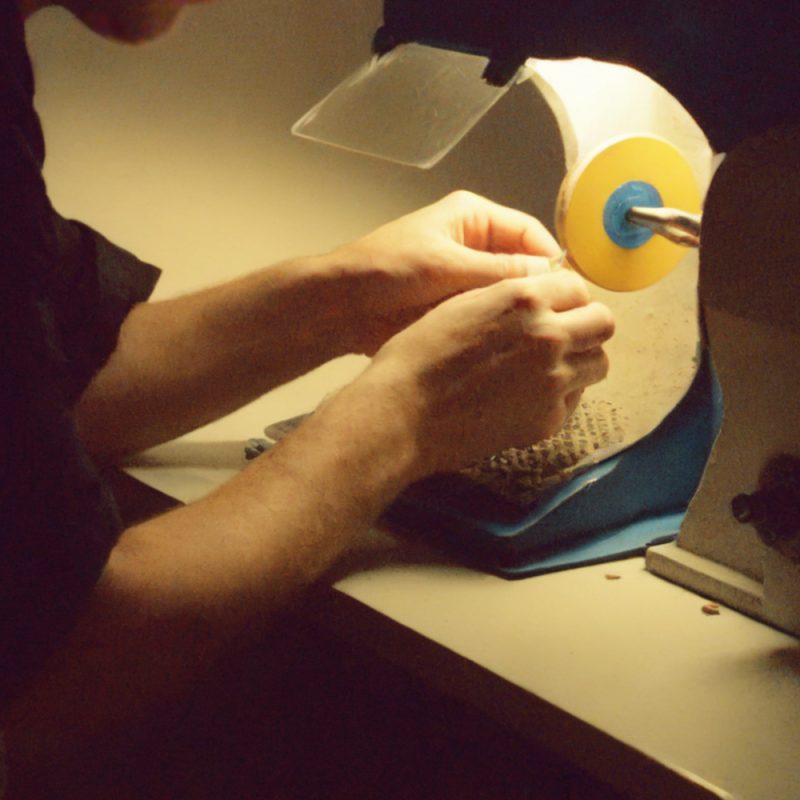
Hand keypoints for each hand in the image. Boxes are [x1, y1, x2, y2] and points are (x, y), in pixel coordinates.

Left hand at [326, 191, 561, 354]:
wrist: (342, 305)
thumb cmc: (388, 271)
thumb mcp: (448, 266)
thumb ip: (499, 271)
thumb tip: (550, 277)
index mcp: (473, 218)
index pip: (529, 233)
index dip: (550, 260)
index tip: (569, 291)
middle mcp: (474, 243)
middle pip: (522, 264)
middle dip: (537, 289)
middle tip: (558, 319)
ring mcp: (464, 276)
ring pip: (506, 292)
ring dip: (518, 310)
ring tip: (541, 334)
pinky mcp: (455, 305)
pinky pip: (487, 312)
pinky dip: (498, 325)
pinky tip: (514, 344)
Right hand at [359, 268, 614, 476]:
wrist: (403, 413)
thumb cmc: (419, 356)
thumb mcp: (462, 304)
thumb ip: (509, 297)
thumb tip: (539, 298)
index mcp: (524, 299)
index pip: (577, 286)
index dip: (566, 297)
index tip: (556, 308)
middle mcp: (548, 336)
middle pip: (603, 321)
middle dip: (586, 325)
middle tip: (563, 335)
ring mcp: (553, 381)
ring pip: (599, 362)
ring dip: (581, 360)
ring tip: (551, 367)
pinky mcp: (548, 419)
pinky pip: (574, 400)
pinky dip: (560, 396)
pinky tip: (529, 396)